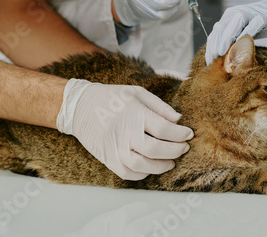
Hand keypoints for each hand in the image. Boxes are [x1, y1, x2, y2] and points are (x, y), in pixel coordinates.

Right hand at [57, 79, 193, 179]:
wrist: (78, 107)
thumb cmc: (110, 97)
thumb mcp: (136, 93)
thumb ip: (159, 106)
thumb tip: (178, 119)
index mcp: (133, 113)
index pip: (164, 129)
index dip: (180, 134)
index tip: (189, 134)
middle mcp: (124, 132)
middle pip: (156, 150)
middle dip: (175, 151)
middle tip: (183, 148)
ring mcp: (114, 148)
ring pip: (142, 165)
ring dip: (161, 166)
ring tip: (171, 161)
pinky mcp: (107, 158)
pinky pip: (128, 173)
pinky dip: (143, 174)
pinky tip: (151, 166)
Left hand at [205, 0, 266, 64]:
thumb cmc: (260, 23)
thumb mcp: (243, 32)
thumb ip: (232, 41)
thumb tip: (219, 58)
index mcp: (228, 17)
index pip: (215, 34)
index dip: (210, 48)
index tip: (208, 63)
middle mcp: (235, 13)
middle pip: (220, 30)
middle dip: (215, 46)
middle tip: (212, 62)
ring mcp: (248, 14)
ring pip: (233, 27)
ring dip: (225, 41)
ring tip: (220, 54)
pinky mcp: (262, 17)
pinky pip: (251, 26)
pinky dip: (244, 36)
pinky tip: (240, 47)